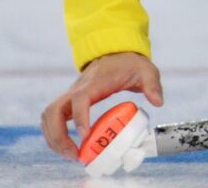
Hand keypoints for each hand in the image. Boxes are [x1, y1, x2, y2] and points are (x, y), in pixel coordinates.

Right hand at [41, 52, 162, 160]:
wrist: (115, 53)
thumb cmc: (130, 64)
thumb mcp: (146, 71)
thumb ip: (153, 85)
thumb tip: (158, 102)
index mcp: (95, 82)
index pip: (80, 98)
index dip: (80, 117)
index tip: (85, 136)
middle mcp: (77, 89)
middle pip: (54, 111)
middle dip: (58, 136)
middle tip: (74, 154)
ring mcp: (70, 95)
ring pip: (48, 116)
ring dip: (54, 138)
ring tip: (70, 154)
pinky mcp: (68, 102)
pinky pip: (52, 119)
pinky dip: (54, 135)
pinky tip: (67, 147)